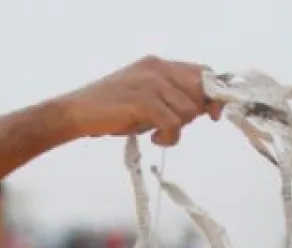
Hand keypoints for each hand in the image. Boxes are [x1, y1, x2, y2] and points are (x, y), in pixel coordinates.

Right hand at [59, 56, 223, 146]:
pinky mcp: (144, 101)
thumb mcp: (146, 97)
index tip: (214, 115)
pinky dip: (169, 138)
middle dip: (193, 115)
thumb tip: (205, 109)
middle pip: (199, 93)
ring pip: (188, 111)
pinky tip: (154, 139)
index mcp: (158, 64)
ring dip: (177, 130)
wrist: (78, 112)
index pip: (202, 73)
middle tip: (170, 127)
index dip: (213, 94)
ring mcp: (150, 84)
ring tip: (157, 134)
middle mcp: (157, 69)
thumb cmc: (112, 109)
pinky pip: (173, 124)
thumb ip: (171, 97)